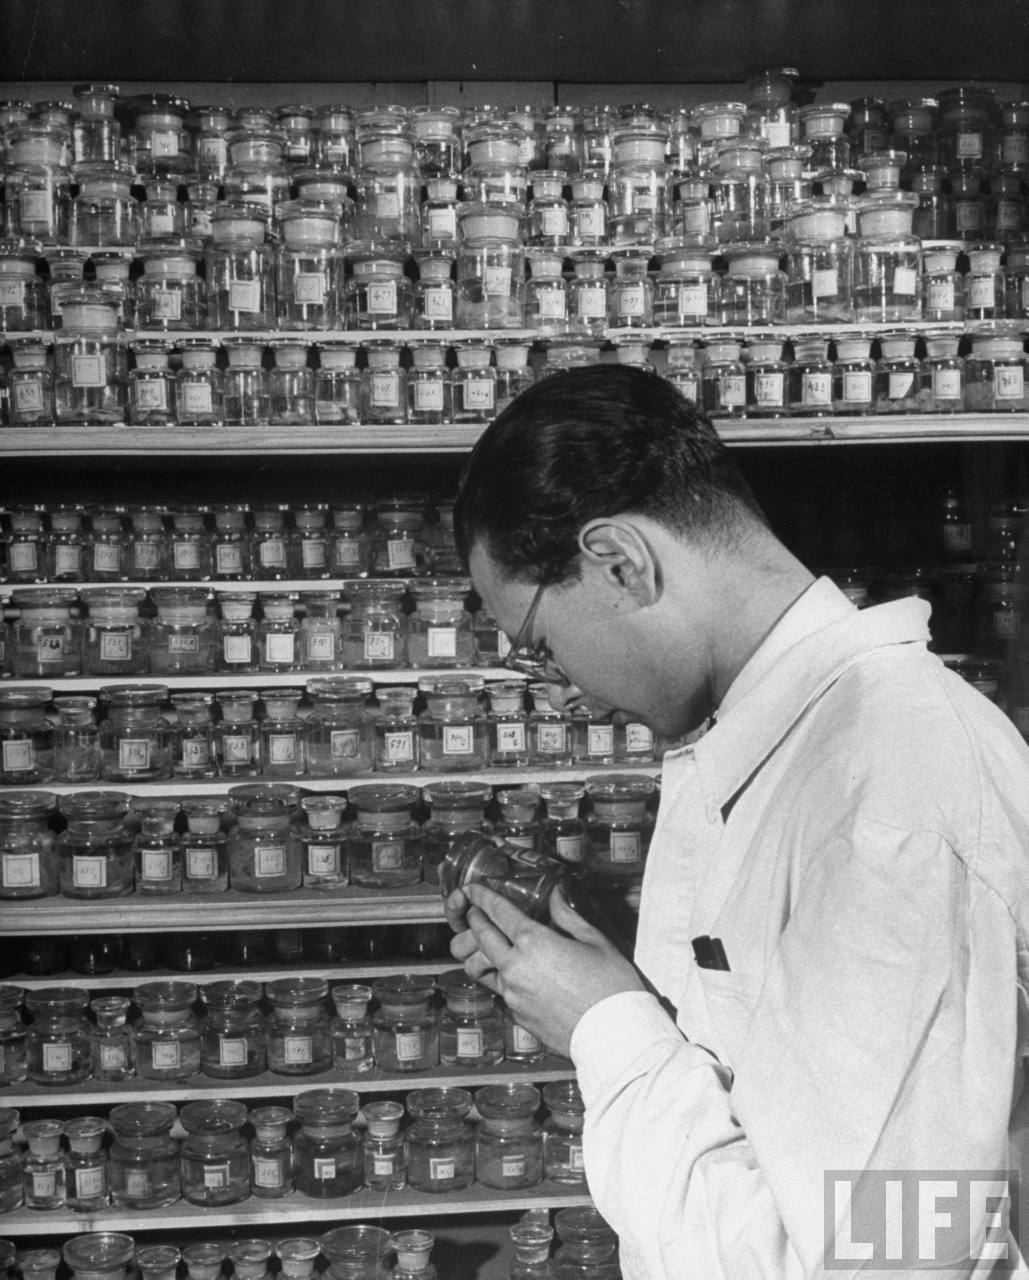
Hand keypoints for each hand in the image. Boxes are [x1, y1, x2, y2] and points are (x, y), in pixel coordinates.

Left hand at [445, 881, 644, 1056]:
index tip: (474, 888)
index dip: (482, 897)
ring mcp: (513, 994)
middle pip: (481, 937)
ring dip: (480, 953)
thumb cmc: (611, 985)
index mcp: (534, 943)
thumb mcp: (595, 941)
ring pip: (483, 967)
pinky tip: (519, 976)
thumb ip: (568, 916)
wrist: (615, 1035)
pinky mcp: (518, 1016)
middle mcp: (516, 967)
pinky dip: (503, 979)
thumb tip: (555, 896)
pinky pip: (501, 991)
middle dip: (474, 920)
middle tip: (474, 911)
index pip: (498, 912)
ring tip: (490, 947)